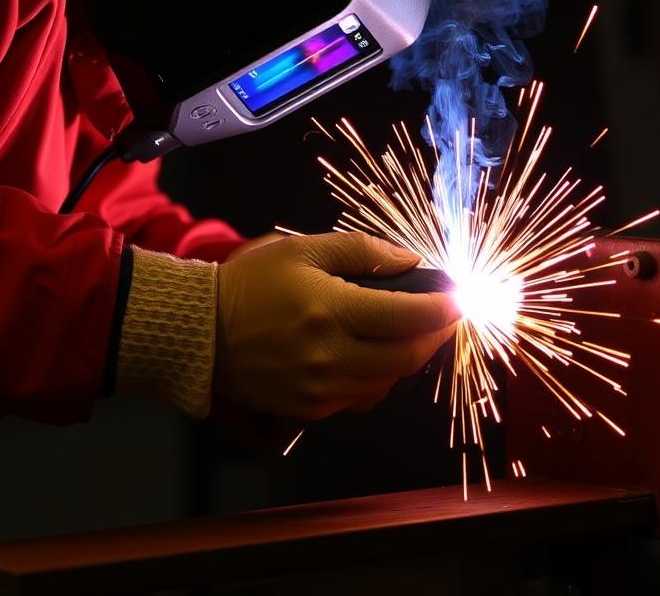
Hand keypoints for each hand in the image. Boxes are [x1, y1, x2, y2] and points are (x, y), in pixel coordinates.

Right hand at [215, 232, 459, 420]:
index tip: (459, 298)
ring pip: (389, 381)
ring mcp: (321, 388)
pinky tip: (372, 356)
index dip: (444, 308)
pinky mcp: (311, 410)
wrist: (200, 332)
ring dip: (408, 358)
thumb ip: (360, 251)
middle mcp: (331, 355)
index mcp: (330, 310)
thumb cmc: (250, 284)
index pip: (409, 315)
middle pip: (408, 355)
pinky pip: (362, 398)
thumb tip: (409, 262)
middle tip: (443, 317)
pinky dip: (378, 378)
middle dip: (434, 335)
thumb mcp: (301, 250)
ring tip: (407, 334)